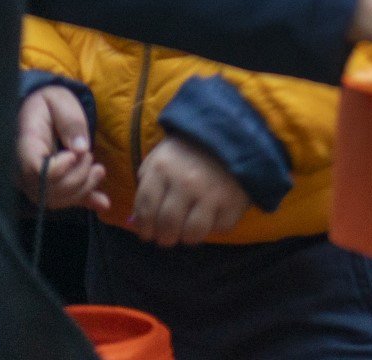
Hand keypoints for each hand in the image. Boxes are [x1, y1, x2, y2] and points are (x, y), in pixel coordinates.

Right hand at [16, 86, 108, 212]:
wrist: (39, 109)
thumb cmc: (49, 103)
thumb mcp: (60, 100)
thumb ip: (71, 121)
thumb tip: (81, 149)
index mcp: (25, 145)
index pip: (35, 170)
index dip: (59, 169)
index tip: (75, 153)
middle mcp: (23, 169)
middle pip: (48, 191)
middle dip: (78, 177)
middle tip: (89, 155)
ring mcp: (33, 180)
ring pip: (56, 200)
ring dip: (84, 188)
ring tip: (98, 169)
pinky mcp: (48, 185)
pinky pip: (64, 200)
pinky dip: (85, 201)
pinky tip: (103, 202)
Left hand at [131, 134, 248, 246]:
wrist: (232, 133)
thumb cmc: (189, 150)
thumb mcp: (161, 159)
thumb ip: (147, 187)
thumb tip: (137, 222)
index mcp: (162, 168)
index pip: (146, 209)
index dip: (145, 228)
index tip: (148, 233)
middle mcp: (185, 181)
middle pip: (168, 225)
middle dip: (164, 237)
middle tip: (167, 238)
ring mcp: (211, 192)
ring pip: (193, 233)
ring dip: (188, 237)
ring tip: (189, 232)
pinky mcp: (234, 200)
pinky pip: (220, 227)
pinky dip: (216, 226)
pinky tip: (213, 216)